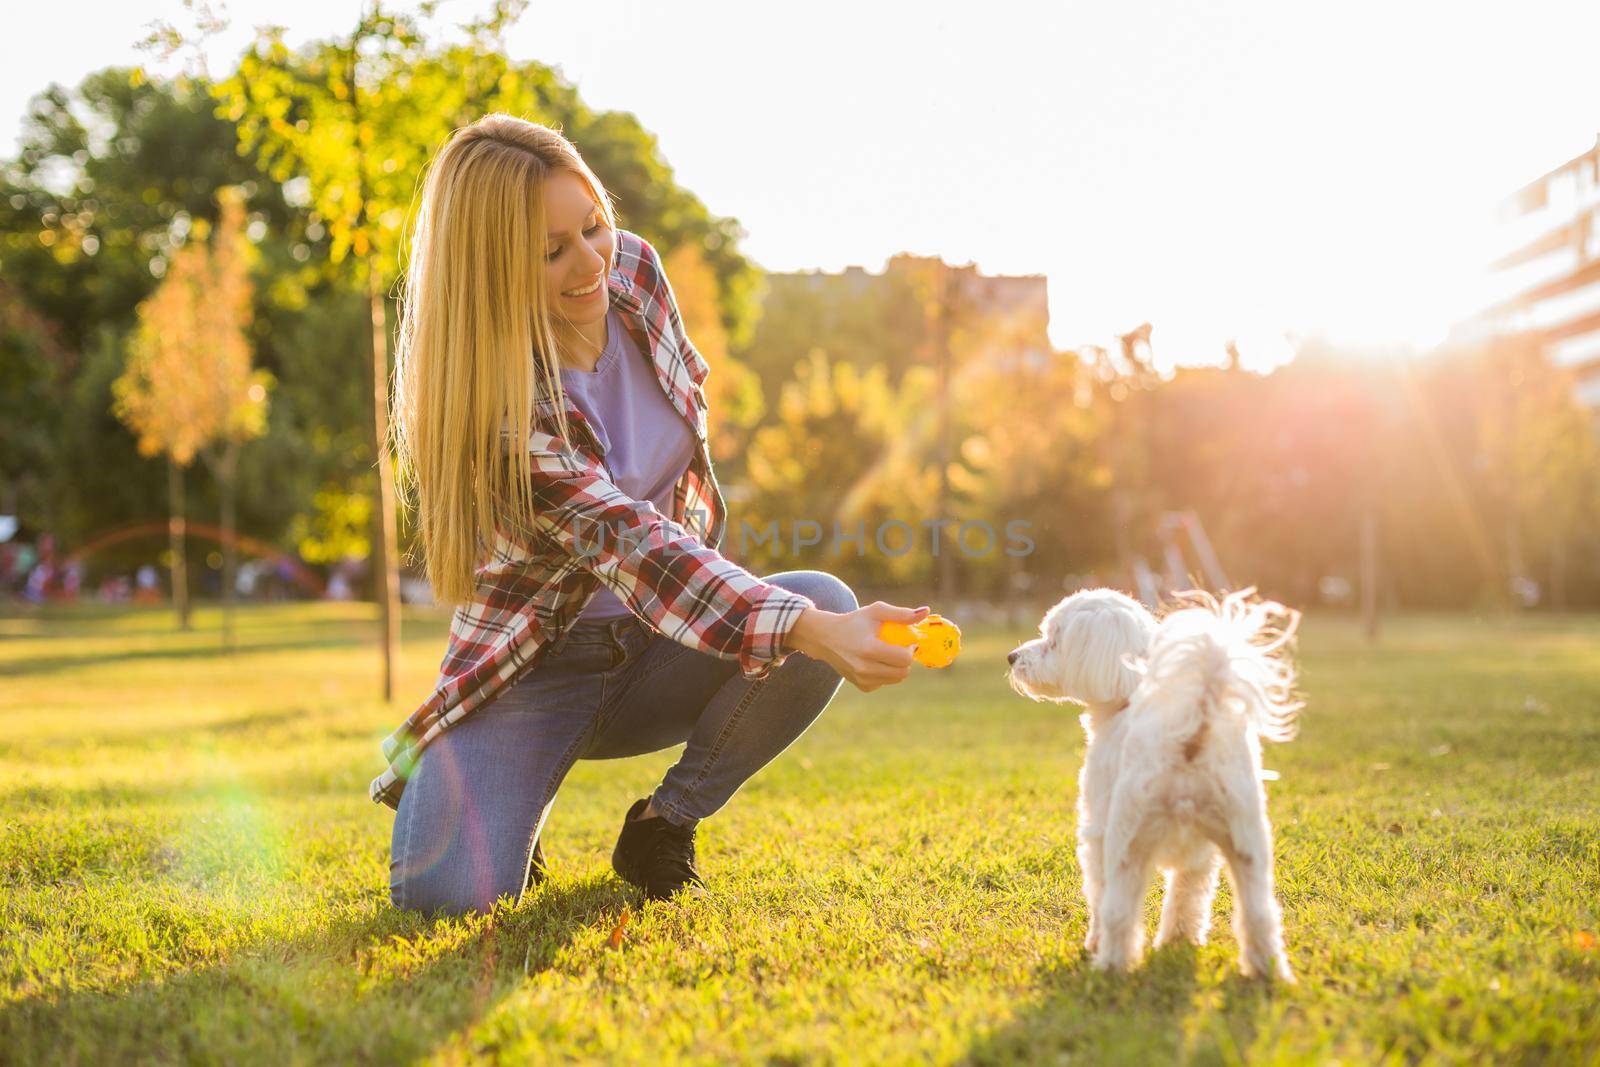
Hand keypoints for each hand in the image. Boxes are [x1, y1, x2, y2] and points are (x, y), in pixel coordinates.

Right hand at [784, 601, 930, 691]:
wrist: (826, 638)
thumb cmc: (854, 622)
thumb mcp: (876, 611)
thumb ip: (901, 613)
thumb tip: (926, 612)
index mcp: (869, 649)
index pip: (904, 658)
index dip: (911, 649)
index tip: (907, 641)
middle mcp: (864, 668)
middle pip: (903, 673)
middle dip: (907, 660)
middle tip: (901, 648)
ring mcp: (862, 679)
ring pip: (896, 679)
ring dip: (898, 667)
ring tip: (890, 653)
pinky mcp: (861, 686)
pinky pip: (884, 682)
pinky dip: (886, 673)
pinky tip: (877, 662)